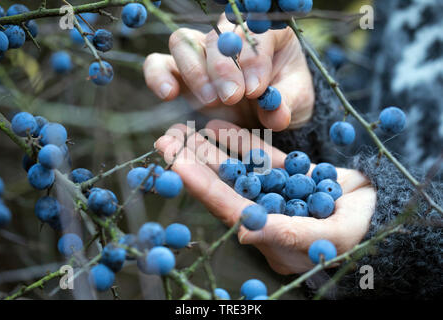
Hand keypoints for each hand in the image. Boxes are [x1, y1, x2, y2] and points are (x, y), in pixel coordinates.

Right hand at [144, 14, 314, 131]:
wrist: (266, 113)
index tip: (256, 89)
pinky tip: (169, 94)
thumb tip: (275, 112)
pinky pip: (158, 63)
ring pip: (183, 42)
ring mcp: (201, 52)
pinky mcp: (180, 72)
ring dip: (194, 71)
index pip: (254, 33)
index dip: (253, 59)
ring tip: (210, 100)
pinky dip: (158, 76)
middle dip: (223, 68)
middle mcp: (229, 36)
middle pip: (216, 37)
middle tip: (232, 97)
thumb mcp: (297, 103)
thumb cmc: (285, 99)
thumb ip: (286, 105)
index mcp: (265, 33)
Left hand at [155, 120, 375, 273]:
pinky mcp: (285, 175)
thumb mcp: (329, 238)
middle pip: (224, 185)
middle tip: (166, 140)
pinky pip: (259, 157)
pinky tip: (217, 125)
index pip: (227, 207)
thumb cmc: (361, 232)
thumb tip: (242, 231)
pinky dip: (241, 141)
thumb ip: (286, 235)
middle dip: (194, 162)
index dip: (201, 185)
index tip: (175, 162)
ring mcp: (273, 191)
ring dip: (210, 149)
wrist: (383, 210)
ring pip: (237, 168)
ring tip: (183, 128)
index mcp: (269, 234)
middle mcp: (265, 212)